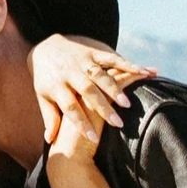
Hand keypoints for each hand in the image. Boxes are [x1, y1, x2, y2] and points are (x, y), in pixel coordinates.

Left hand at [32, 36, 153, 150]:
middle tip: (117, 123)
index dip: (81, 123)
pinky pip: (111, 58)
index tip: (93, 138)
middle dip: (103, 107)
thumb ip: (50, 117)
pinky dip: (127, 65)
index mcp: (57, 86)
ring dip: (115, 88)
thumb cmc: (46, 79)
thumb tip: (50, 139)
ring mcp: (82, 61)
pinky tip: (143, 72)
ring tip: (127, 104)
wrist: (45, 47)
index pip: (70, 107)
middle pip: (87, 91)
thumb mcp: (43, 97)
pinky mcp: (93, 52)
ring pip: (100, 75)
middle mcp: (70, 73)